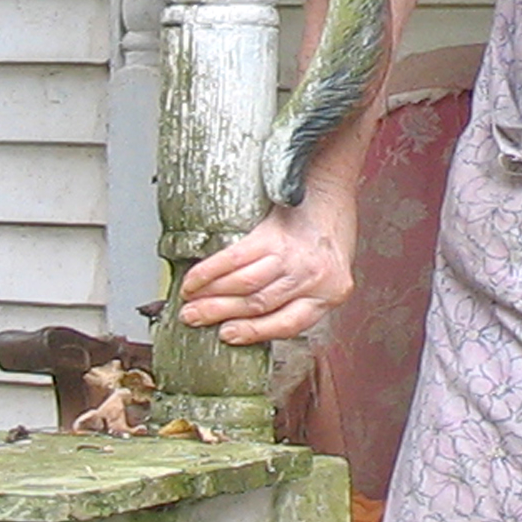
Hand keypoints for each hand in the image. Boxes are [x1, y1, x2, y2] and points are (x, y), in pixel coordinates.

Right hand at [174, 204, 355, 346]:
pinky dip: (209, 272)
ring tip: (190, 302)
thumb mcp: (328, 271)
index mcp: (330, 293)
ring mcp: (292, 256)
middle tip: (193, 318)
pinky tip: (194, 280)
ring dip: (210, 296)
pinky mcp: (273, 235)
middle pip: (259, 304)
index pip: (287, 324)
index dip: (252, 332)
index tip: (227, 335)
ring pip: (244, 285)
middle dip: (220, 314)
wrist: (331, 186)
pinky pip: (234, 259)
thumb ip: (301, 294)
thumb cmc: (329, 231)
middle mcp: (313, 277)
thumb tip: (251, 315)